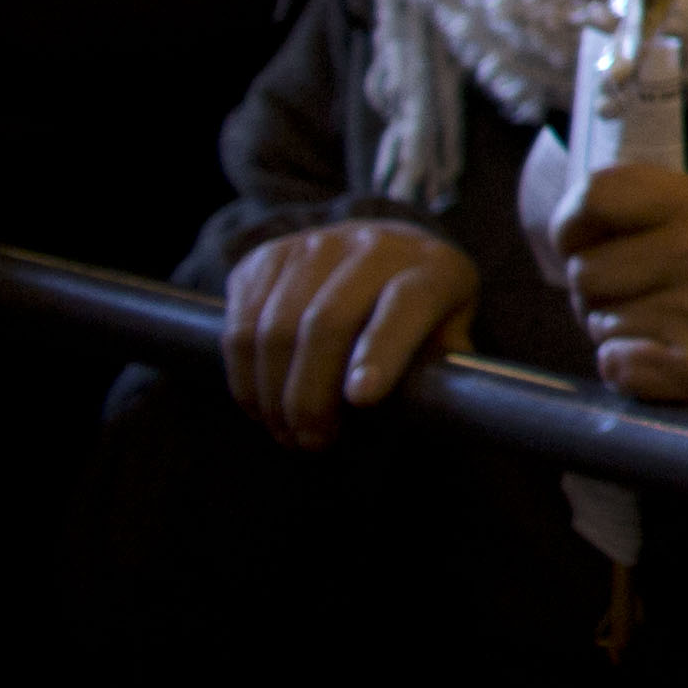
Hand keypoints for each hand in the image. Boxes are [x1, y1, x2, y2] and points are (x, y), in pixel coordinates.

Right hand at [219, 221, 477, 450]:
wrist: (382, 252)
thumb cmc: (420, 312)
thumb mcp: (448, 336)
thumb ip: (440, 372)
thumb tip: (420, 415)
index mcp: (432, 269)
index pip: (405, 305)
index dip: (380, 351)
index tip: (361, 398)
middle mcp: (375, 246)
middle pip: (326, 323)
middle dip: (311, 397)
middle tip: (311, 443)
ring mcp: (316, 244)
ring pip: (273, 328)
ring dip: (272, 395)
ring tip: (286, 432)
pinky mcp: (267, 256)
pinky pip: (239, 325)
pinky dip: (244, 377)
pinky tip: (261, 404)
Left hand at [542, 166, 687, 426]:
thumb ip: (667, 206)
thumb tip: (582, 218)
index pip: (598, 195)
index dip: (570, 221)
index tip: (575, 241)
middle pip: (584, 272)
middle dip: (596, 288)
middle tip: (632, 295)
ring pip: (597, 322)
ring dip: (617, 330)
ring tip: (663, 326)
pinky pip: (614, 365)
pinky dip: (628, 366)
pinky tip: (662, 358)